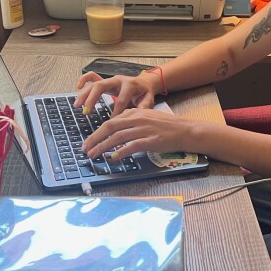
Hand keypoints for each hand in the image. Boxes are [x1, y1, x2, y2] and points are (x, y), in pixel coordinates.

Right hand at [73, 71, 156, 116]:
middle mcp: (118, 80)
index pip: (120, 100)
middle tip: (86, 112)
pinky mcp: (105, 80)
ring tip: (77, 105)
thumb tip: (139, 113)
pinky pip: (92, 77)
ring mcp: (110, 79)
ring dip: (84, 94)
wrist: (144, 83)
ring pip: (94, 83)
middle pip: (101, 86)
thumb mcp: (148, 99)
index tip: (111, 123)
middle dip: (92, 99)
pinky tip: (77, 88)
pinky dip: (84, 80)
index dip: (116, 112)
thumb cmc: (145, 93)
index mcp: (130, 85)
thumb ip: (145, 105)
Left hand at [81, 107, 195, 158]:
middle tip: (85, 148)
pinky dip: (121, 152)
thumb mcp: (147, 118)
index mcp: (135, 112)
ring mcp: (144, 129)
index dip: (97, 132)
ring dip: (103, 146)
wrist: (185, 130)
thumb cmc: (167, 126)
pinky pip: (132, 145)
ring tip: (94, 154)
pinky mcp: (151, 140)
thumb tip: (117, 132)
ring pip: (118, 137)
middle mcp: (138, 119)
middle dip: (94, 138)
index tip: (89, 141)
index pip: (111, 121)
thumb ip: (132, 122)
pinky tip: (113, 157)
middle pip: (110, 127)